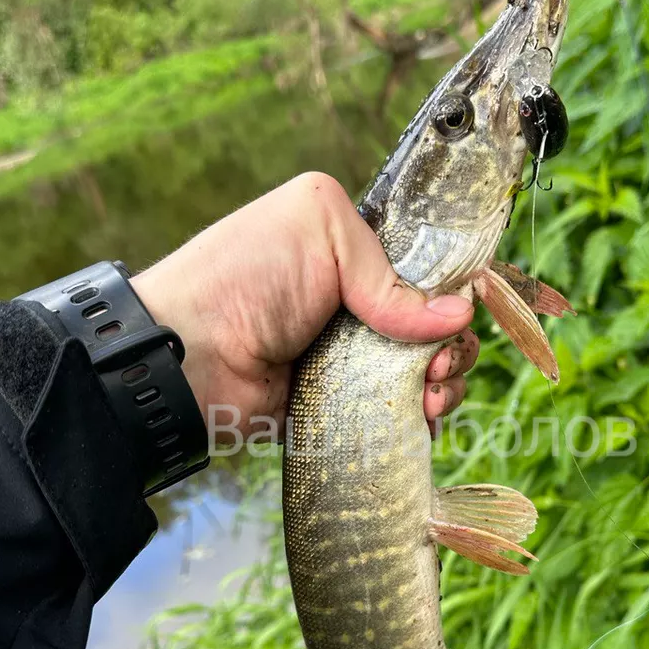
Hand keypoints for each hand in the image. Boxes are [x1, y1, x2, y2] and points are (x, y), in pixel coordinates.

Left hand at [131, 172, 479, 440]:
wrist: (189, 358)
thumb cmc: (245, 277)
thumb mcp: (318, 231)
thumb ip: (388, 272)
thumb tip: (459, 314)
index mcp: (349, 250)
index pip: (424, 268)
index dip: (450, 290)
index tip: (456, 313)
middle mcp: (353, 302)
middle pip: (434, 324)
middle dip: (449, 344)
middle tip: (435, 365)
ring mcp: (350, 356)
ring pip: (424, 370)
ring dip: (443, 382)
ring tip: (430, 394)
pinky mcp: (343, 404)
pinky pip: (397, 412)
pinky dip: (421, 416)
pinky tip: (424, 417)